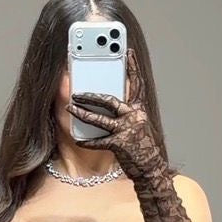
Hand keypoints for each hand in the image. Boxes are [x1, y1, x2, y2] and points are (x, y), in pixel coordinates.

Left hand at [66, 48, 167, 183]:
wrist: (151, 170)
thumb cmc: (141, 147)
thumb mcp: (136, 125)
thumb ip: (124, 112)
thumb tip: (104, 99)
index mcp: (139, 109)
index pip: (136, 84)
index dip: (132, 67)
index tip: (127, 51)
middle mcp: (135, 116)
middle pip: (110, 99)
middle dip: (90, 94)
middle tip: (75, 90)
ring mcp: (127, 130)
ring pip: (101, 118)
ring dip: (83, 113)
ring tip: (70, 107)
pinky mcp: (121, 145)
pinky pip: (99, 141)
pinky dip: (87, 141)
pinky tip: (77, 139)